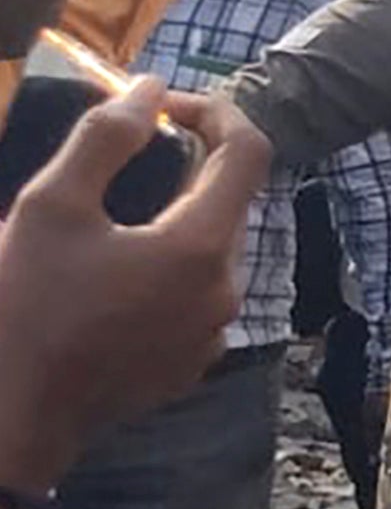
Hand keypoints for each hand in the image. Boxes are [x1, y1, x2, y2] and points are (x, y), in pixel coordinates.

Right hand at [0, 82, 267, 487]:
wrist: (11, 418)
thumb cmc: (24, 307)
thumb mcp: (52, 206)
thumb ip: (107, 138)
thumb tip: (147, 90)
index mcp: (203, 247)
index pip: (248, 152)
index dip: (213, 112)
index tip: (160, 105)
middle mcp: (225, 291)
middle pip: (227, 203)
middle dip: (184, 167)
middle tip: (120, 156)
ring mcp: (211, 334)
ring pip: (208, 251)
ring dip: (170, 219)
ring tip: (100, 220)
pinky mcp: (188, 365)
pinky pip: (191, 296)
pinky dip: (162, 269)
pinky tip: (105, 276)